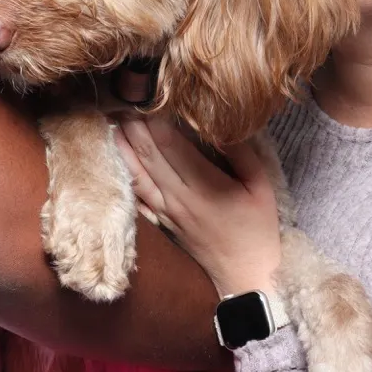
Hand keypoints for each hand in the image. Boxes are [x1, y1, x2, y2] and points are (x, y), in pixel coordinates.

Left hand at [116, 114, 281, 298]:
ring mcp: (166, 213)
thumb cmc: (258, 228)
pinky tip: (116, 159)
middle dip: (133, 126)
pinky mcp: (162, 223)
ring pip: (137, 174)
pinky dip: (125, 175)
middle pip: (148, 156)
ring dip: (123, 147)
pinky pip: (137, 197)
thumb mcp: (261, 187)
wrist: (246, 274)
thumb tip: (223, 124)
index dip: (154, 120)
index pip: (170, 146)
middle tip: (121, 98)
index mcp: (204, 187)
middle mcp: (178, 198)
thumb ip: (242, 153)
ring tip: (111, 121)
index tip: (145, 96)